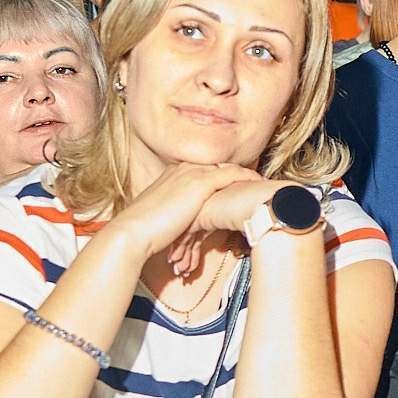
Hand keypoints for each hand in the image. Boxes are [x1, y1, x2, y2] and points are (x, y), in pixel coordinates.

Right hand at [112, 161, 283, 263]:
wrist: (132, 233)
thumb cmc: (145, 231)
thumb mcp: (163, 216)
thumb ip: (178, 213)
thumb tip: (186, 224)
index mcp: (173, 173)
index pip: (206, 168)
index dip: (224, 174)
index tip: (240, 181)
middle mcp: (183, 168)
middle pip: (220, 164)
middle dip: (239, 172)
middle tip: (259, 181)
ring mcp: (191, 173)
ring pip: (229, 167)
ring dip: (248, 175)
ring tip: (265, 183)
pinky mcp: (200, 183)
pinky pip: (233, 175)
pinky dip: (248, 179)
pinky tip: (261, 185)